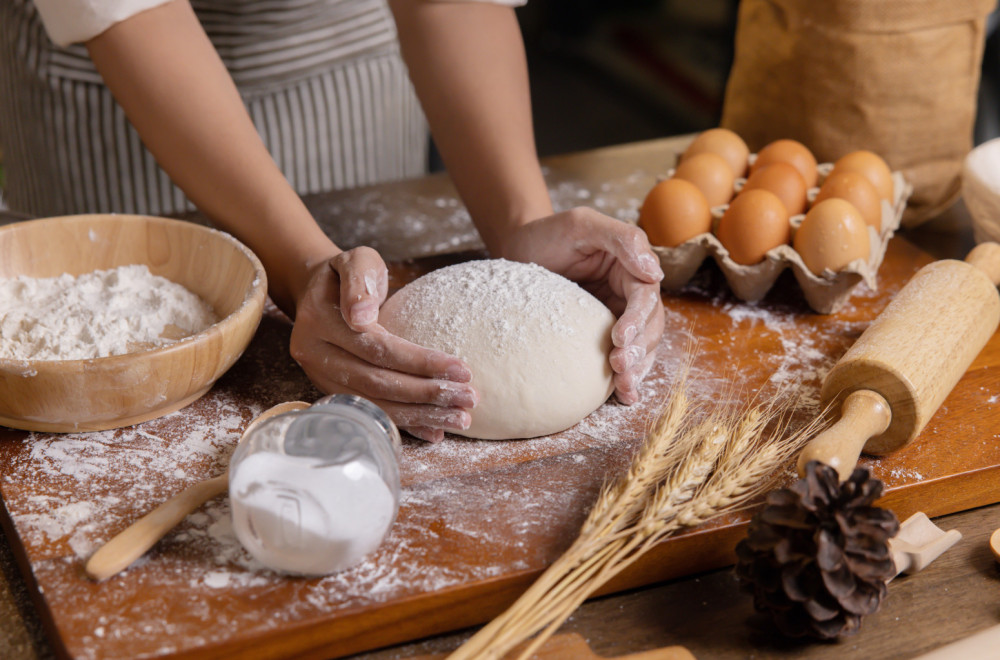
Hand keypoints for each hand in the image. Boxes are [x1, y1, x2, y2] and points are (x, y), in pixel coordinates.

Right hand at [289, 246, 478, 441]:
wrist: (316, 293)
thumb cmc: (345, 275)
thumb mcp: (354, 260)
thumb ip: (360, 280)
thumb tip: (362, 315)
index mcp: (321, 321)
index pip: (377, 348)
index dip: (419, 361)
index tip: (460, 368)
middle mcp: (316, 354)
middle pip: (377, 382)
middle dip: (427, 394)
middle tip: (469, 398)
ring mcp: (321, 377)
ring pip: (375, 404)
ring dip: (421, 414)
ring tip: (461, 418)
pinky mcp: (333, 392)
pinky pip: (371, 412)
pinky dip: (405, 424)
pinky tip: (434, 432)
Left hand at [500, 207, 664, 404]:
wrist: (517, 250)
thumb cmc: (549, 234)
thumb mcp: (582, 224)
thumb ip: (622, 239)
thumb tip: (654, 271)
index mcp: (631, 269)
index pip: (644, 297)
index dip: (637, 319)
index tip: (620, 338)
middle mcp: (629, 295)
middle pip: (649, 327)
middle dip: (640, 350)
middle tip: (620, 368)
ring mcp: (616, 317)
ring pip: (641, 347)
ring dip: (637, 369)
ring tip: (624, 388)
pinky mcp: (600, 336)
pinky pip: (621, 357)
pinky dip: (625, 378)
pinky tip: (623, 396)